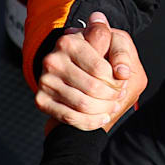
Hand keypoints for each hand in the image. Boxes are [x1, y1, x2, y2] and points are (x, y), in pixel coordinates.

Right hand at [36, 12, 146, 130]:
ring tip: (113, 106)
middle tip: (120, 96)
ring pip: (83, 105)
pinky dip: (91, 121)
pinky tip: (102, 117)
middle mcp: (52, 60)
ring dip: (104, 109)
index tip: (123, 82)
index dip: (116, 81)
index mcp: (68, 42)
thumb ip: (121, 52)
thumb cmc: (96, 55)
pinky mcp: (41, 100)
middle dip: (112, 96)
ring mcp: (44, 81)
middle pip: (92, 88)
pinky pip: (70, 117)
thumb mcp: (111, 44)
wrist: (72, 67)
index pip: (100, 69)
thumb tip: (123, 72)